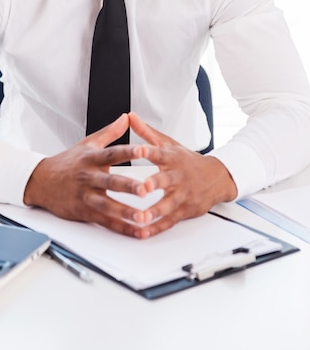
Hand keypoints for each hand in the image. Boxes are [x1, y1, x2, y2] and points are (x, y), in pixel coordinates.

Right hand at [23, 114, 149, 237]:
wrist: (40, 181)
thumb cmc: (67, 162)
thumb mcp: (88, 143)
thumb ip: (110, 132)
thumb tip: (126, 117)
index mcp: (92, 158)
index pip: (112, 153)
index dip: (128, 151)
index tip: (144, 149)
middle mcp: (89, 176)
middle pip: (111, 181)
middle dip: (129, 186)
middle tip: (146, 190)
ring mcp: (85, 195)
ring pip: (107, 205)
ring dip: (125, 212)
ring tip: (142, 218)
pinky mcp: (83, 211)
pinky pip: (104, 221)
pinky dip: (120, 227)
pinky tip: (135, 231)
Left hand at [128, 112, 237, 237]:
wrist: (218, 177)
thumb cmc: (187, 160)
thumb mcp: (169, 144)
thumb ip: (147, 132)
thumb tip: (130, 116)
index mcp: (172, 158)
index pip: (159, 153)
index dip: (149, 151)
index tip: (138, 150)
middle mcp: (178, 176)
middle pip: (165, 180)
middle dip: (154, 184)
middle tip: (141, 188)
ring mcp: (182, 195)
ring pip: (168, 204)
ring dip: (154, 211)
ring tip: (141, 218)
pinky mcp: (184, 210)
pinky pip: (169, 221)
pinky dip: (156, 228)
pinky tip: (143, 232)